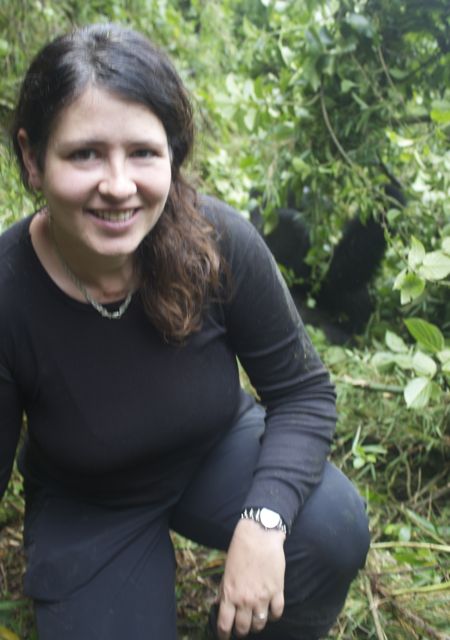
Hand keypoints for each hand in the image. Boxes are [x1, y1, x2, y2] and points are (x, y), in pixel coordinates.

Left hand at [216, 519, 285, 638]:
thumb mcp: (226, 570)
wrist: (259, 535)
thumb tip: (217, 604)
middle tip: (241, 628)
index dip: (224, 634)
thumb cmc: (240, 550)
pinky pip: (276, 614)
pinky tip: (269, 611)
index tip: (225, 636)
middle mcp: (245, 599)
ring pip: (260, 625)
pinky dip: (273, 616)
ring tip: (255, 620)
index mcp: (229, 594)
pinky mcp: (277, 591)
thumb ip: (223, 590)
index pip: (224, 625)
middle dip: (241, 631)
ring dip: (257, 625)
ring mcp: (262, 597)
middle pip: (243, 628)